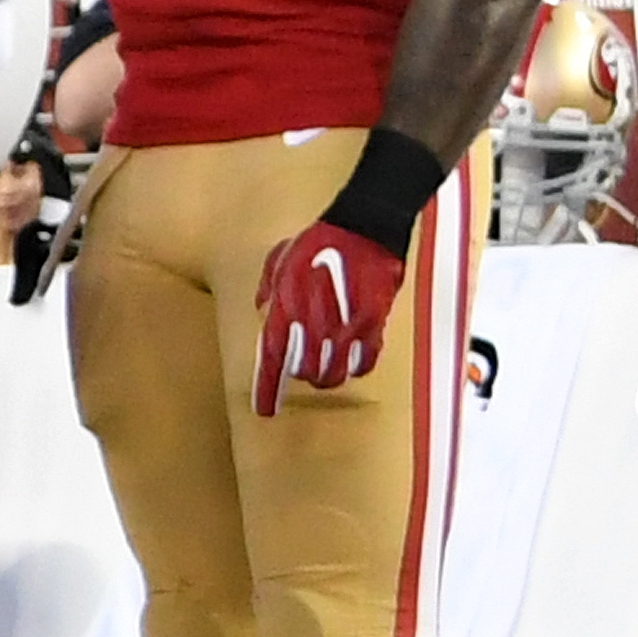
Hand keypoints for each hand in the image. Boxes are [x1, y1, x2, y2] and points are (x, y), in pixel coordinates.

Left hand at [251, 218, 405, 412]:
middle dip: (301, 376)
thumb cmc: (321, 240)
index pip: (272, 359)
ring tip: (327, 368)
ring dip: (328, 376)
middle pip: (304, 372)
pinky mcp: (374, 322)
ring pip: (334, 374)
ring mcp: (346, 325)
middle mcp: (314, 322)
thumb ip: (268, 287)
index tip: (265, 410)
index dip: (267, 389)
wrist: (364, 226)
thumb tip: (263, 309)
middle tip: (303, 369)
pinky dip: (357, 367)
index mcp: (286, 307)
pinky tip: (352, 361)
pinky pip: (365, 361)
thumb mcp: (280, 258)